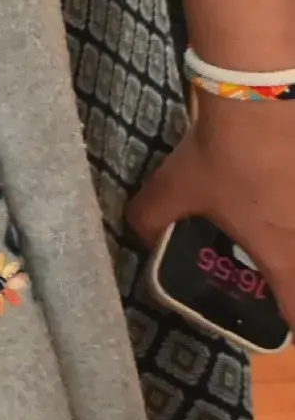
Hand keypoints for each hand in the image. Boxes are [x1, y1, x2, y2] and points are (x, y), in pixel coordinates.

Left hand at [127, 88, 294, 316]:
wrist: (264, 97)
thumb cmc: (225, 155)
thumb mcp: (175, 187)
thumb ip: (150, 217)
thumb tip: (140, 235)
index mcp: (286, 259)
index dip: (288, 322)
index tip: (273, 311)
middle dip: (291, 275)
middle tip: (271, 262)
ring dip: (290, 234)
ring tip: (274, 217)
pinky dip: (294, 201)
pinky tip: (284, 188)